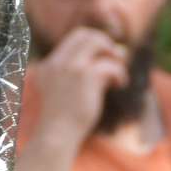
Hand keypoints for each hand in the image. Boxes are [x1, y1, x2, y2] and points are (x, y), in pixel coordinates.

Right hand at [26, 29, 130, 150]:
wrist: (58, 135)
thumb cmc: (66, 121)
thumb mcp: (69, 93)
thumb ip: (85, 73)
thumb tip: (120, 51)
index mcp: (50, 64)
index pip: (75, 38)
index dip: (95, 43)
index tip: (106, 58)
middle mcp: (58, 61)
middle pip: (87, 35)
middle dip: (105, 44)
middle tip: (116, 61)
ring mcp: (71, 66)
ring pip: (99, 42)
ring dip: (113, 57)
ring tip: (118, 76)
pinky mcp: (86, 75)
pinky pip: (110, 65)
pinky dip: (119, 73)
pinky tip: (120, 84)